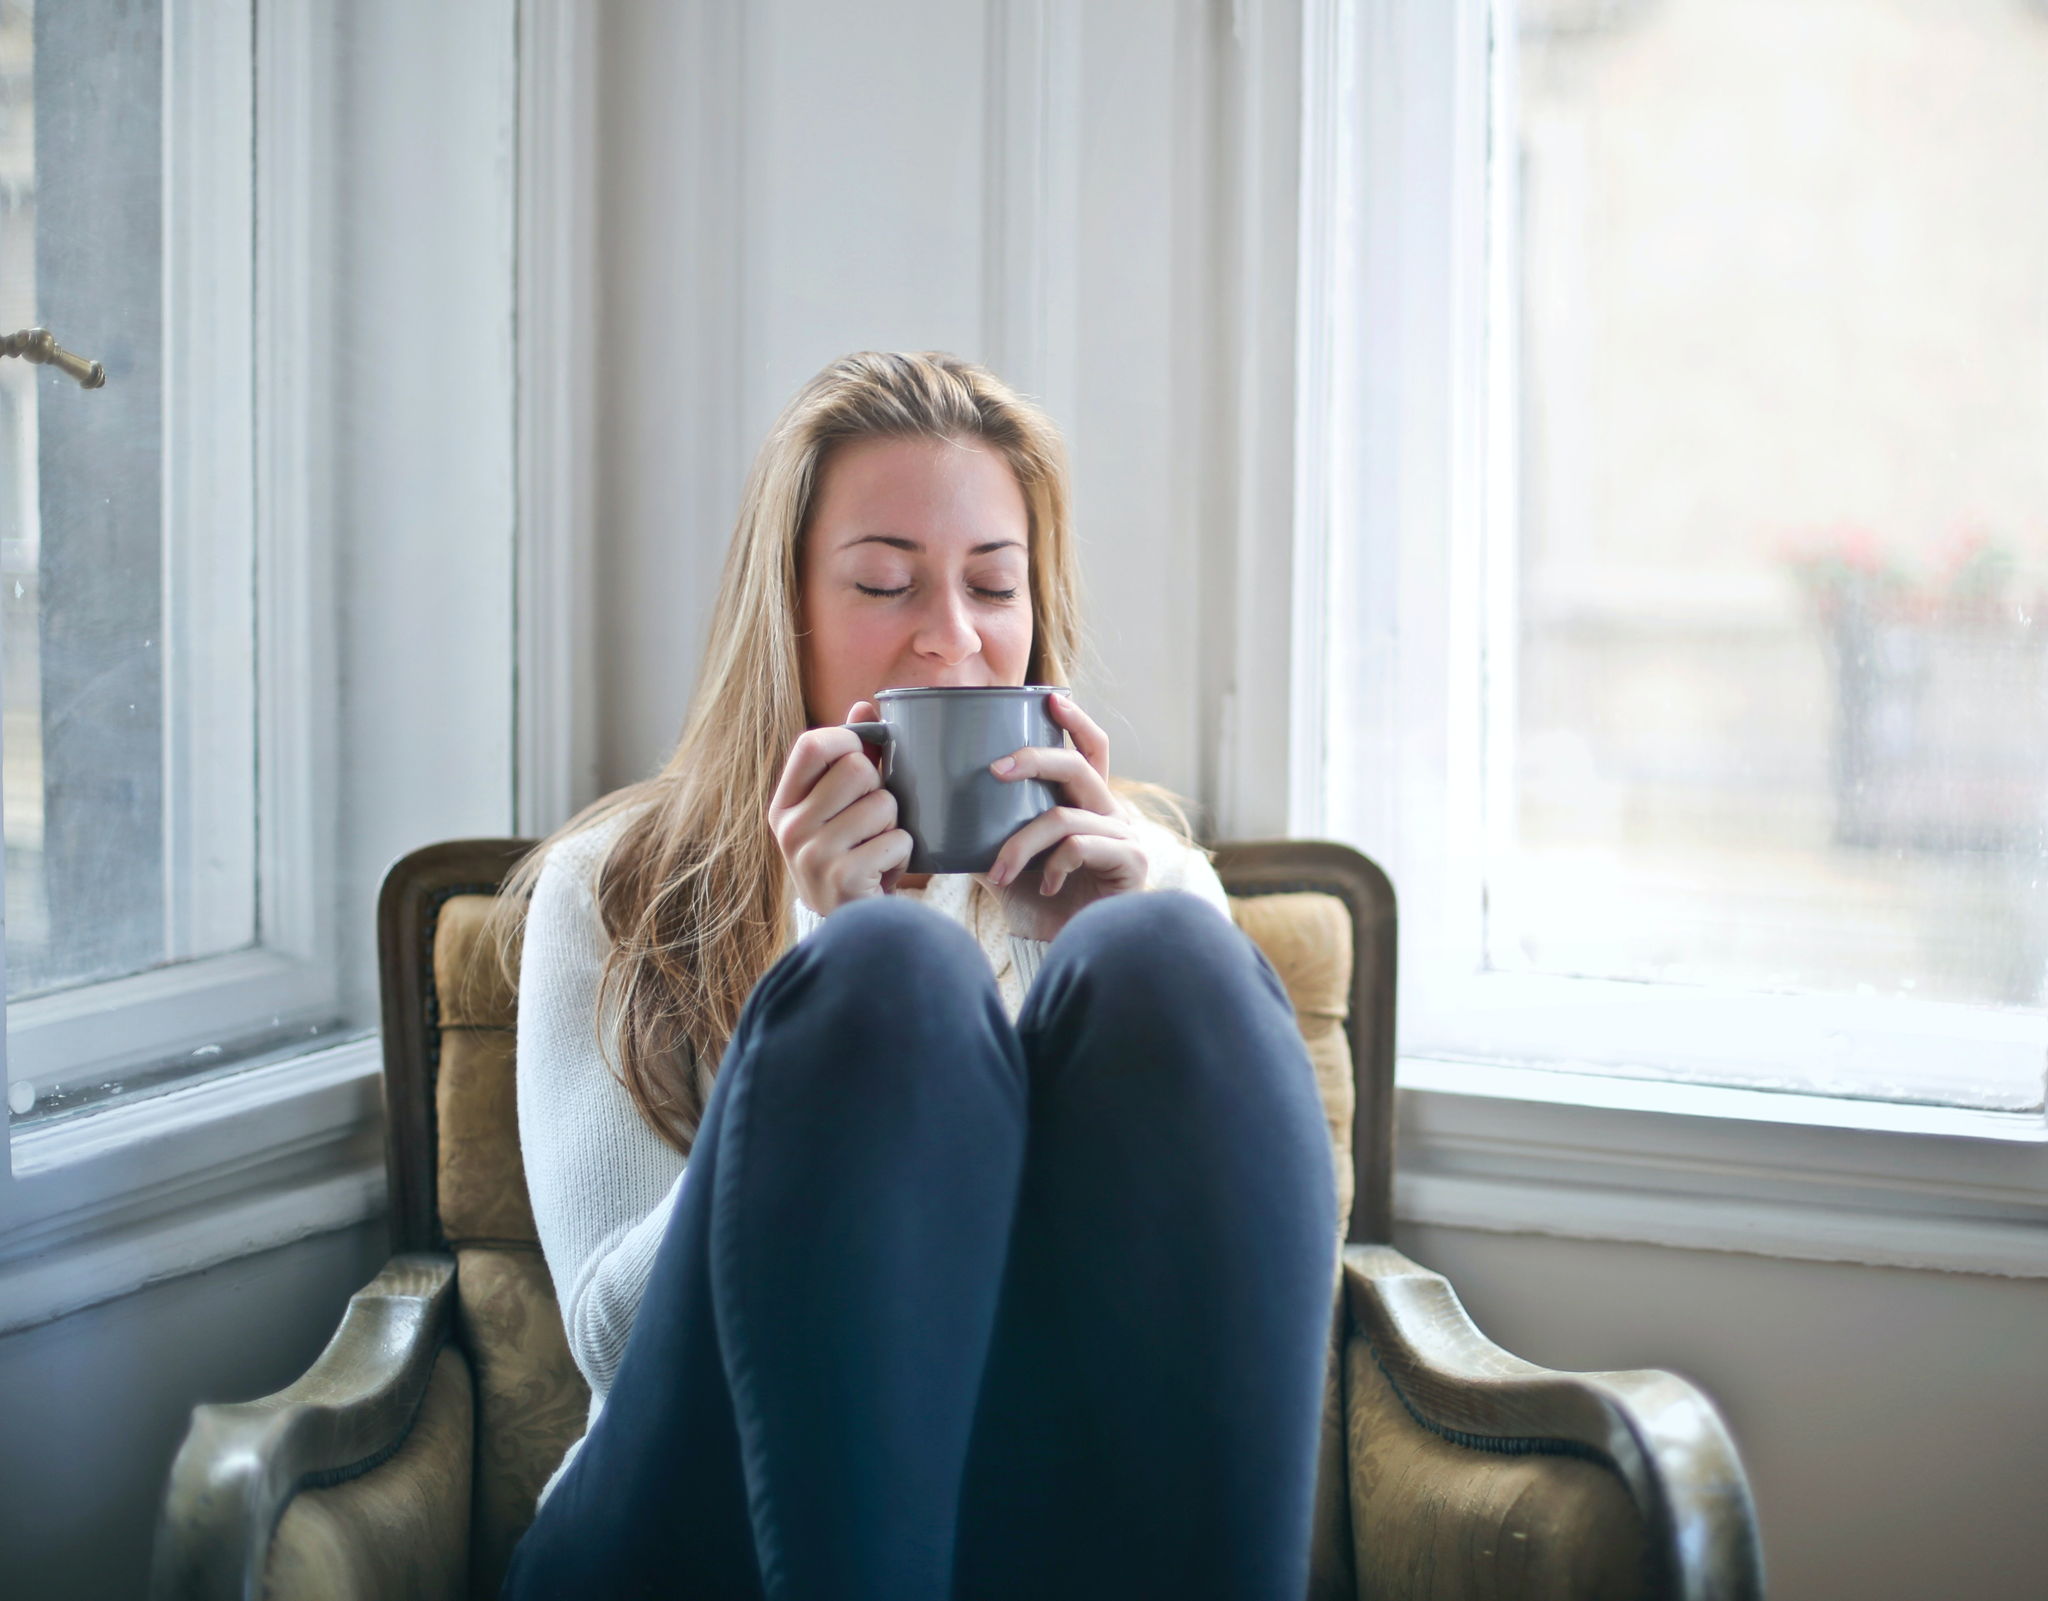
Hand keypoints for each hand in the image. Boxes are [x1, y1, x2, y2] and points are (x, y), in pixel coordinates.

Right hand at [768, 700, 912, 915]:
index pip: (812, 744)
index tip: (863, 756)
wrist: (849, 926)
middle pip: (857, 769)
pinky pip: (898, 840)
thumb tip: (863, 705)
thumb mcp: (837, 809)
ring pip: (884, 804)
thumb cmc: (848, 855)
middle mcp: (790, 828)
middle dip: (880, 790)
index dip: (848, 740)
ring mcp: (813, 855)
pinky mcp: (843, 878)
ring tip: (878, 846)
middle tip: (873, 818)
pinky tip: (884, 870)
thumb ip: (849, 756)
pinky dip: (903, 853)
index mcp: (784, 805)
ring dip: (895, 824)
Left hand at [976, 692, 1147, 941]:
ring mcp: (1125, 837)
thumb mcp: (1004, 861)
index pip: (1090, 750)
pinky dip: (1052, 865)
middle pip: (1077, 766)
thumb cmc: (1040, 906)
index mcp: (1087, 805)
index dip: (1076, 721)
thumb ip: (984, 833)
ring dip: (1021, 844)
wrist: (1066, 953)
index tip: (1050, 698)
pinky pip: (1080, 845)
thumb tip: (933, 810)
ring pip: (1063, 816)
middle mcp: (1111, 814)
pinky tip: (1044, 887)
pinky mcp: (1131, 863)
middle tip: (993, 770)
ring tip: (998, 872)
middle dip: (1033, 759)